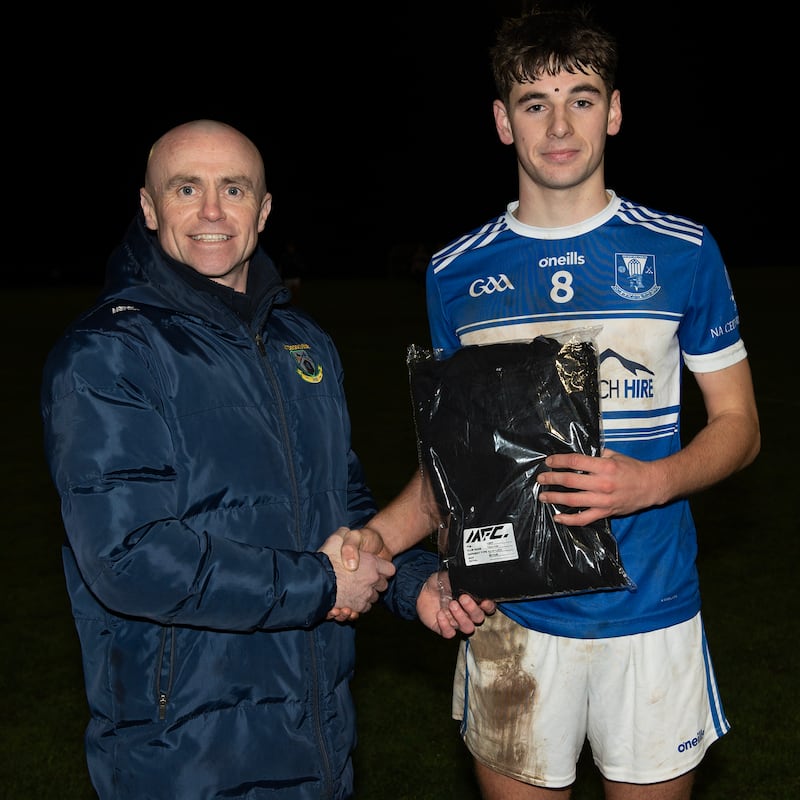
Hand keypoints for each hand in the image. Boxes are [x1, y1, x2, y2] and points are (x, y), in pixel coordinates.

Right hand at [319, 528, 394, 621]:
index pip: (389, 570)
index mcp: (372, 564)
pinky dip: (360, 605)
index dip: (382, 568)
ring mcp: (365, 595)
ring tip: (355, 589)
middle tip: (362, 579)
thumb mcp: (338, 538)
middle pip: (382, 585)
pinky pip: (364, 608)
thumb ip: (346, 535)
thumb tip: (348, 534)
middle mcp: (372, 581)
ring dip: (367, 594)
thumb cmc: (328, 558)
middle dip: (375, 583)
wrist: (317, 580)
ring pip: (374, 597)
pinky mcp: (357, 607)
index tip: (373, 568)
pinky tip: (351, 599)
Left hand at [416, 570, 495, 638]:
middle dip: (472, 609)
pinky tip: (440, 614)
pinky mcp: (444, 629)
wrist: (423, 590)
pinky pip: (449, 633)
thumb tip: (468, 576)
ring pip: (467, 628)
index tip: (484, 601)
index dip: (488, 606)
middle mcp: (467, 614)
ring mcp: (456, 622)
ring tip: (451, 605)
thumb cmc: (440, 583)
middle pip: (479, 618)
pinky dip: (445, 625)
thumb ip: (461, 578)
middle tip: (462, 598)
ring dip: (461, 617)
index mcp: (473, 601)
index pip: (488, 608)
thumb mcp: (451, 576)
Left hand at [536, 447, 658, 524]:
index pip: (575, 462)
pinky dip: (569, 520)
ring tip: (543, 496)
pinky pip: (584, 519)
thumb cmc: (632, 468)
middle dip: (552, 479)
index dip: (559, 461)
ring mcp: (603, 500)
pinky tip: (557, 517)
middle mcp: (602, 483)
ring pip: (573, 501)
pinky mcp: (605, 512)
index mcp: (604, 466)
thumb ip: (595, 455)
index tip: (548, 462)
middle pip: (570, 481)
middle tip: (541, 479)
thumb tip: (576, 456)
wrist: (652, 486)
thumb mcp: (614, 455)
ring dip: (555, 498)